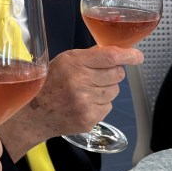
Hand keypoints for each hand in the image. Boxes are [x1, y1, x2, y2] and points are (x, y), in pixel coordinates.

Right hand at [0, 46, 142, 160]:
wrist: (33, 114)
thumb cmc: (47, 84)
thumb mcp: (62, 61)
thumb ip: (88, 56)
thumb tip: (114, 51)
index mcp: (73, 64)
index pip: (110, 57)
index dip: (129, 55)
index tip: (138, 56)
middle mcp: (80, 82)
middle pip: (117, 74)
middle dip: (112, 74)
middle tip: (95, 77)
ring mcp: (85, 102)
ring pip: (114, 91)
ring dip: (105, 90)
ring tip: (86, 92)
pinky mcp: (89, 118)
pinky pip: (108, 106)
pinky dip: (100, 104)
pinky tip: (84, 103)